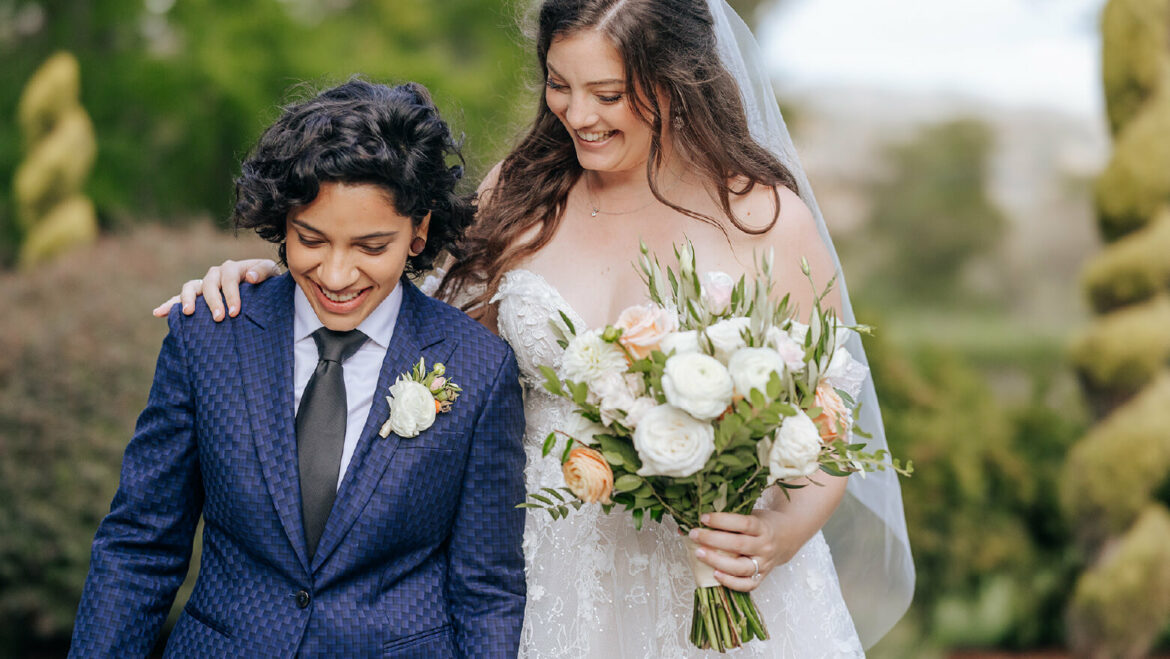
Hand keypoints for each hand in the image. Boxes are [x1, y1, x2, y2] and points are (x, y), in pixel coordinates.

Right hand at [151, 259, 279, 320]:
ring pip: (191, 287)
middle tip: (219, 318)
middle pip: (209, 283)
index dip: (231, 294)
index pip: (229, 278)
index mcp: (233, 268)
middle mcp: (216, 274)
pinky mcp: (197, 296)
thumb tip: (249, 277)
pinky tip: (158, 313)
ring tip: (188, 313)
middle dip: (213, 301)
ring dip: (188, 299)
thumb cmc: (268, 283)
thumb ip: (263, 272)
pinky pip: (180, 298)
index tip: (234, 313)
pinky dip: (169, 304)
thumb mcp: (271, 274)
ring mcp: (205, 284)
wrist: (262, 289)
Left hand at [687, 509, 801, 592]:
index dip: (722, 520)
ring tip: (699, 553)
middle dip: (713, 540)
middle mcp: (765, 546)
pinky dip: (730, 582)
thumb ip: (727, 518)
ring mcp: (764, 564)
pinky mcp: (762, 577)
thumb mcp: (751, 514)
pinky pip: (747, 585)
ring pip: (740, 567)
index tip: (703, 517)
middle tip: (694, 534)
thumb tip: (691, 520)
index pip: (743, 523)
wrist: (787, 538)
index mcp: (763, 527)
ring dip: (717, 561)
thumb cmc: (762, 524)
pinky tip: (715, 574)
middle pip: (738, 545)